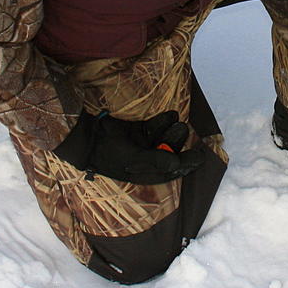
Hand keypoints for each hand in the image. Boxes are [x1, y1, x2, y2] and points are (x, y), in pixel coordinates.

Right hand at [53, 110, 204, 183]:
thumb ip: (156, 160)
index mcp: (146, 173)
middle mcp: (146, 160)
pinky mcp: (138, 131)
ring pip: (164, 138)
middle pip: (170, 152)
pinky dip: (163, 121)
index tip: (201, 156)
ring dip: (172, 130)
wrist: (86, 137)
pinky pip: (155, 127)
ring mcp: (142, 145)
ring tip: (178, 121)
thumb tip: (176, 163)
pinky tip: (171, 114)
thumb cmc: (108, 153)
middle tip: (184, 129)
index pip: (172, 171)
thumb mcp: (133, 160)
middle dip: (178, 142)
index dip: (187, 164)